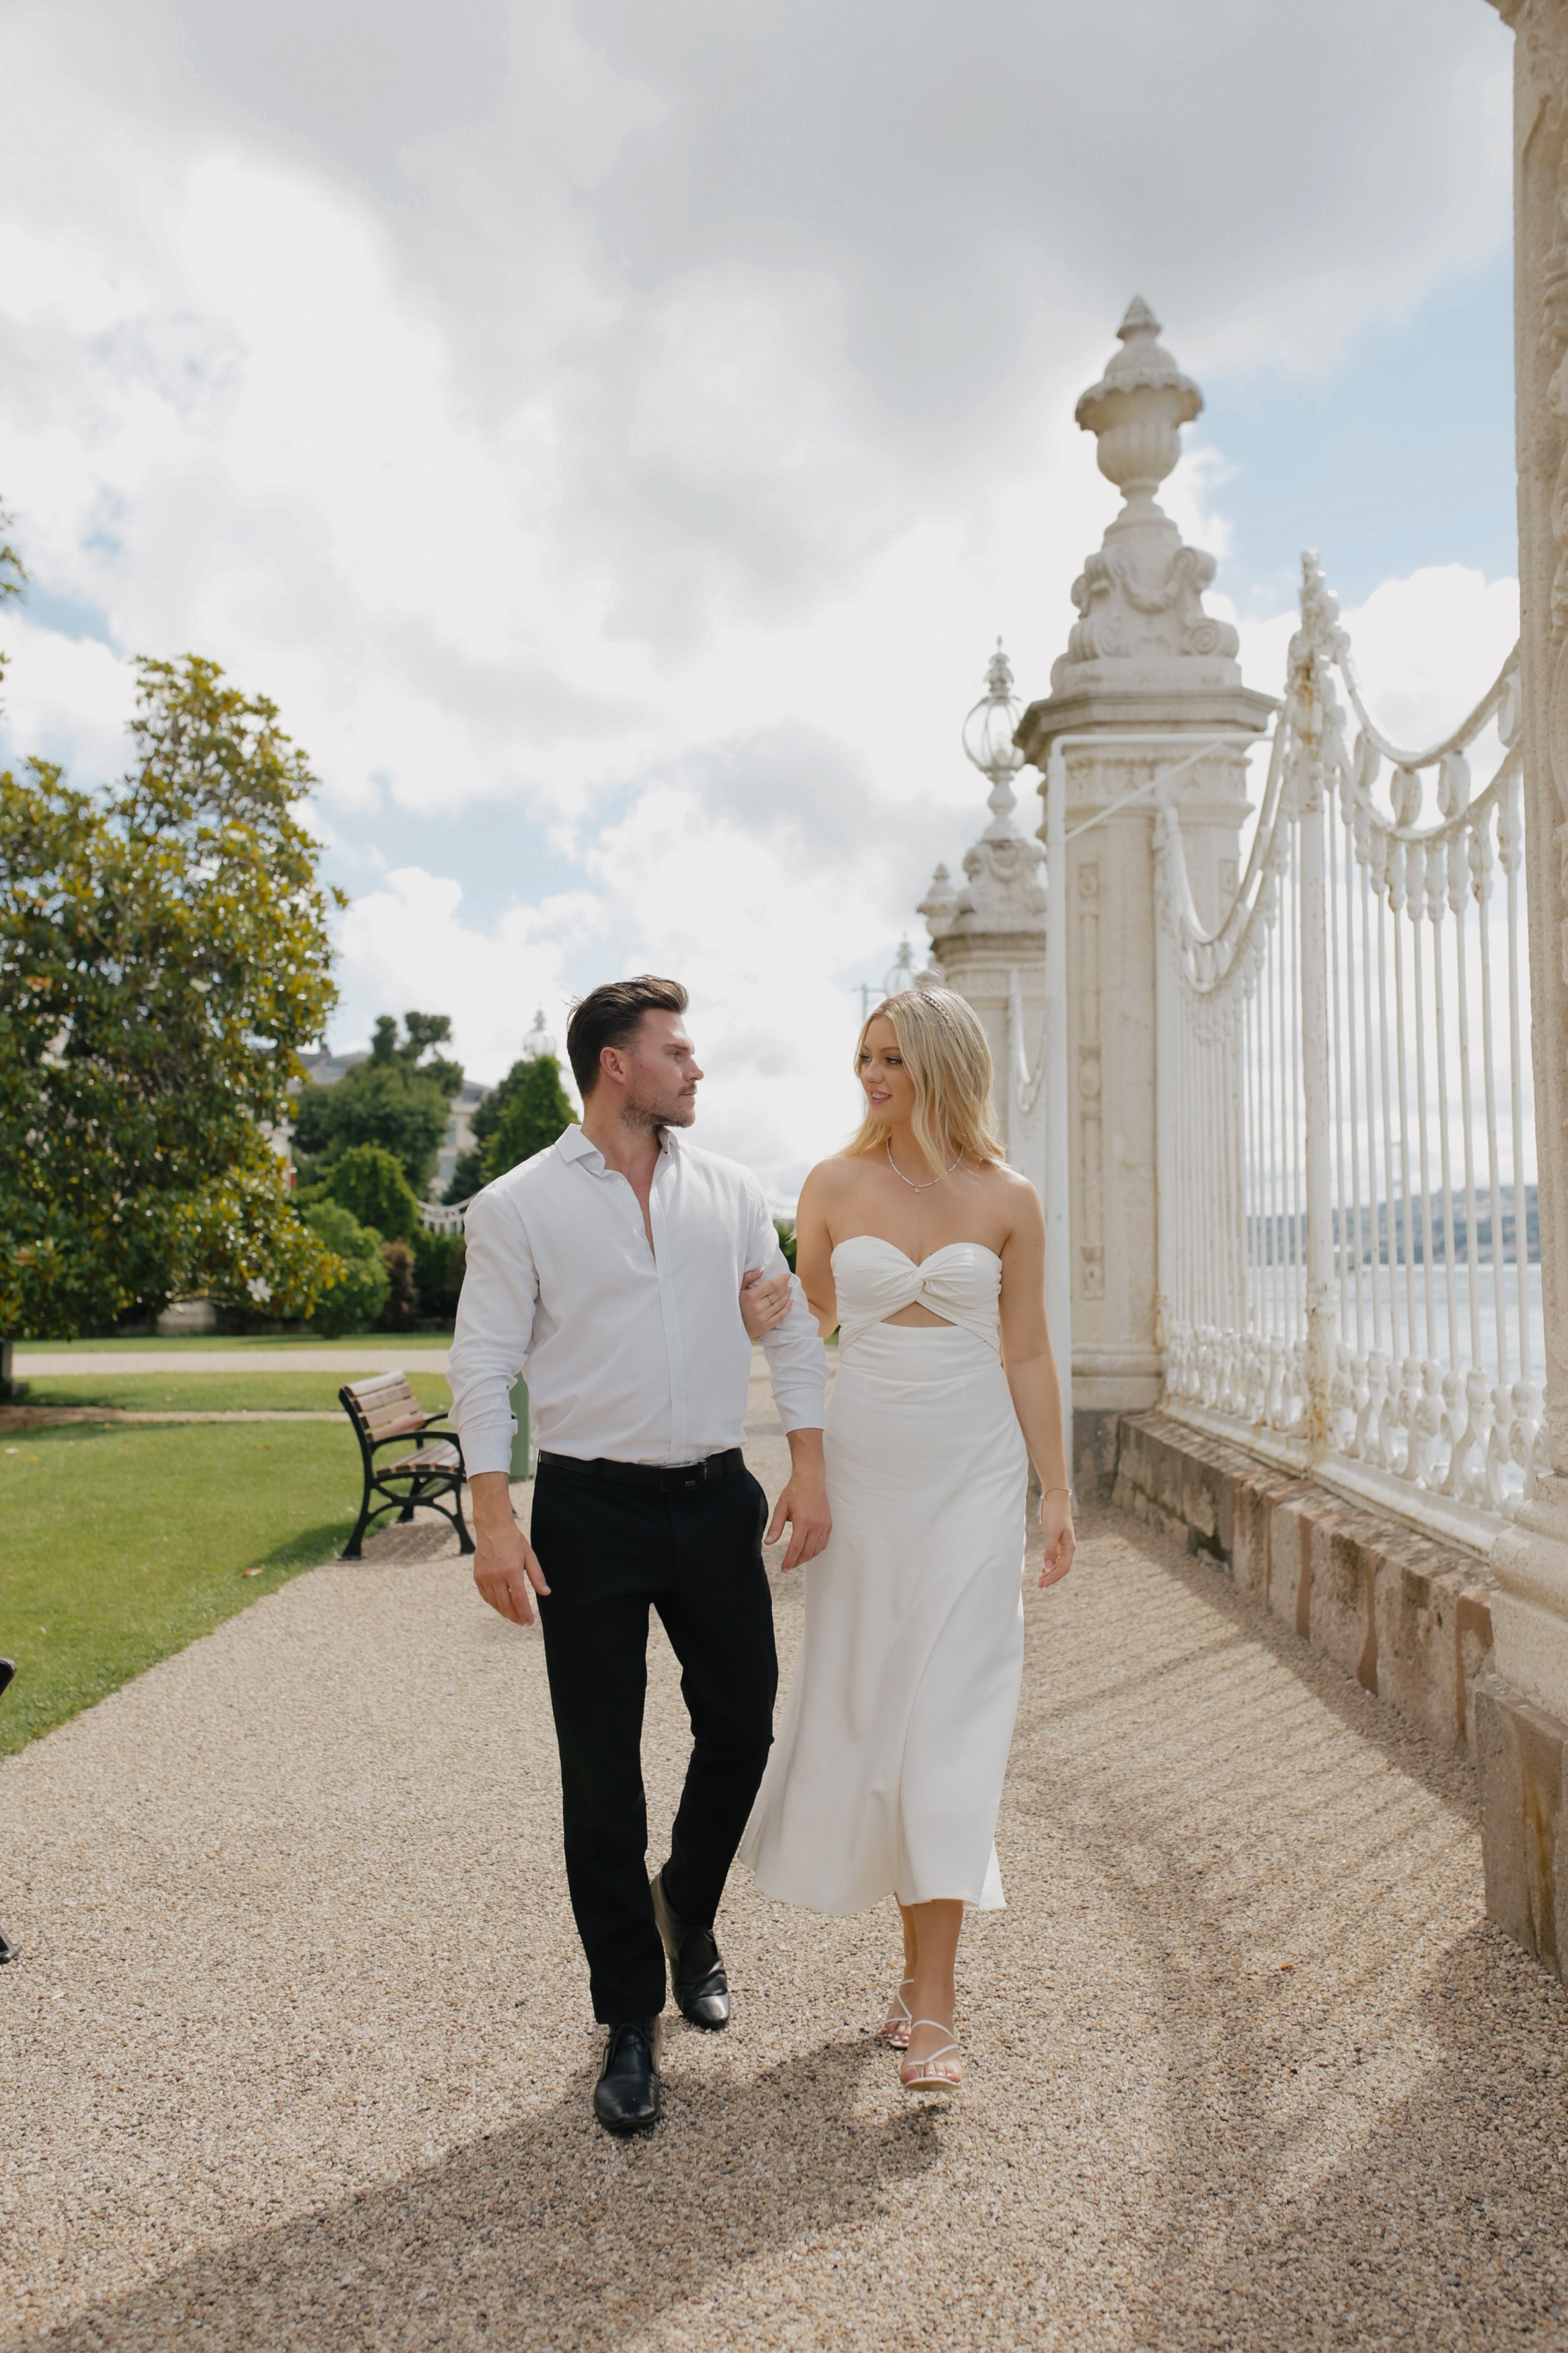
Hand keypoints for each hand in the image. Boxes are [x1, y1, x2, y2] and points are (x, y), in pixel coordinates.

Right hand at [470, 1471, 550, 1624]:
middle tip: (522, 1622)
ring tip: (513, 1616)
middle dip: (515, 1616)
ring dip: (504, 1612)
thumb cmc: (513, 1540)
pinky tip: (501, 1605)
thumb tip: (546, 1592)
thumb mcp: (530, 1556)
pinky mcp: (477, 1576)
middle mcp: (496, 1576)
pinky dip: (494, 1604)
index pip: (519, 1600)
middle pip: (505, 1605)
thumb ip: (537, 1576)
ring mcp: (485, 1577)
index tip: (530, 1621)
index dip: (525, 1613)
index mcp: (511, 1571)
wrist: (492, 1528)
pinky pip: (485, 1596)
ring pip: (494, 1603)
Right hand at [740, 1265, 791, 1339]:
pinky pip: (781, 1315)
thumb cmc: (736, 1304)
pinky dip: (788, 1307)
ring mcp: (763, 1318)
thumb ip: (748, 1277)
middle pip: (778, 1293)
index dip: (782, 1279)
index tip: (787, 1274)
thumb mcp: (738, 1289)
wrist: (732, 1325)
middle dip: (785, 1285)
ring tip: (789, 1288)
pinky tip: (790, 1301)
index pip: (772, 1285)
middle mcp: (758, 1307)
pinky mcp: (766, 1326)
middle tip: (788, 1280)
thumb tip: (762, 1269)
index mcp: (751, 1296)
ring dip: (787, 1295)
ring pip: (781, 1303)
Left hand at [766, 1470, 831, 1570]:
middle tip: (788, 1567)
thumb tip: (768, 1543)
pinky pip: (823, 1543)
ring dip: (806, 1558)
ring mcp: (825, 1525)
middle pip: (807, 1552)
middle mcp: (816, 1524)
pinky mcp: (829, 1524)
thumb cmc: (794, 1492)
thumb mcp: (781, 1507)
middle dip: (797, 1562)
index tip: (783, 1569)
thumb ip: (775, 1527)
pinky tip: (808, 1551)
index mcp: (803, 1521)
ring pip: (816, 1550)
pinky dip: (816, 1551)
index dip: (789, 1561)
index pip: (796, 1547)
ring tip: (796, 1560)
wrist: (811, 1479)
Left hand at [1038, 1489, 1075, 1589]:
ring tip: (1040, 1581)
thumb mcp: (1051, 1533)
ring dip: (1049, 1573)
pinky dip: (1049, 1565)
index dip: (1054, 1577)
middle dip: (1051, 1578)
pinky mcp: (1057, 1542)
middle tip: (1039, 1586)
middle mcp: (1068, 1548)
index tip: (1044, 1584)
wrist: (1056, 1500)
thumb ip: (1050, 1550)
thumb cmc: (1055, 1514)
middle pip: (1061, 1568)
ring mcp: (1063, 1545)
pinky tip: (1043, 1570)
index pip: (1064, 1568)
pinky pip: (1055, 1558)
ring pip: (1058, 1564)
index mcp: (1070, 1547)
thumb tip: (1048, 1568)